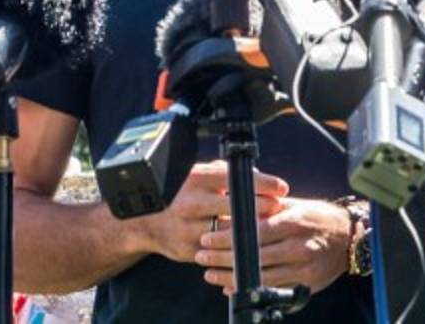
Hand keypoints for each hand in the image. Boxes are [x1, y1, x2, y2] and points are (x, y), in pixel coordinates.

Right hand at [136, 160, 287, 262]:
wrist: (144, 221)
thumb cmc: (176, 193)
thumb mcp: (196, 175)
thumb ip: (223, 173)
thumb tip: (256, 174)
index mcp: (195, 179)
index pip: (237, 179)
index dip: (263, 184)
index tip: (280, 188)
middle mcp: (192, 203)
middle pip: (239, 207)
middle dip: (264, 207)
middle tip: (277, 207)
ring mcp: (189, 228)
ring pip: (232, 233)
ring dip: (251, 230)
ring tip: (264, 225)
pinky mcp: (189, 250)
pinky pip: (220, 251)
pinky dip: (235, 248)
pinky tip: (245, 243)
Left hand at [196, 196, 349, 295]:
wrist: (350, 238)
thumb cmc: (318, 217)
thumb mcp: (294, 205)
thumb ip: (267, 208)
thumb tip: (234, 209)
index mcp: (295, 223)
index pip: (255, 232)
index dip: (229, 237)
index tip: (208, 237)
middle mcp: (300, 247)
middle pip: (254, 257)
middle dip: (223, 258)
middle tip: (202, 256)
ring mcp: (304, 270)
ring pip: (260, 278)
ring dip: (231, 277)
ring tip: (210, 274)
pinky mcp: (306, 286)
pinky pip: (272, 290)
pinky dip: (250, 289)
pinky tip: (231, 287)